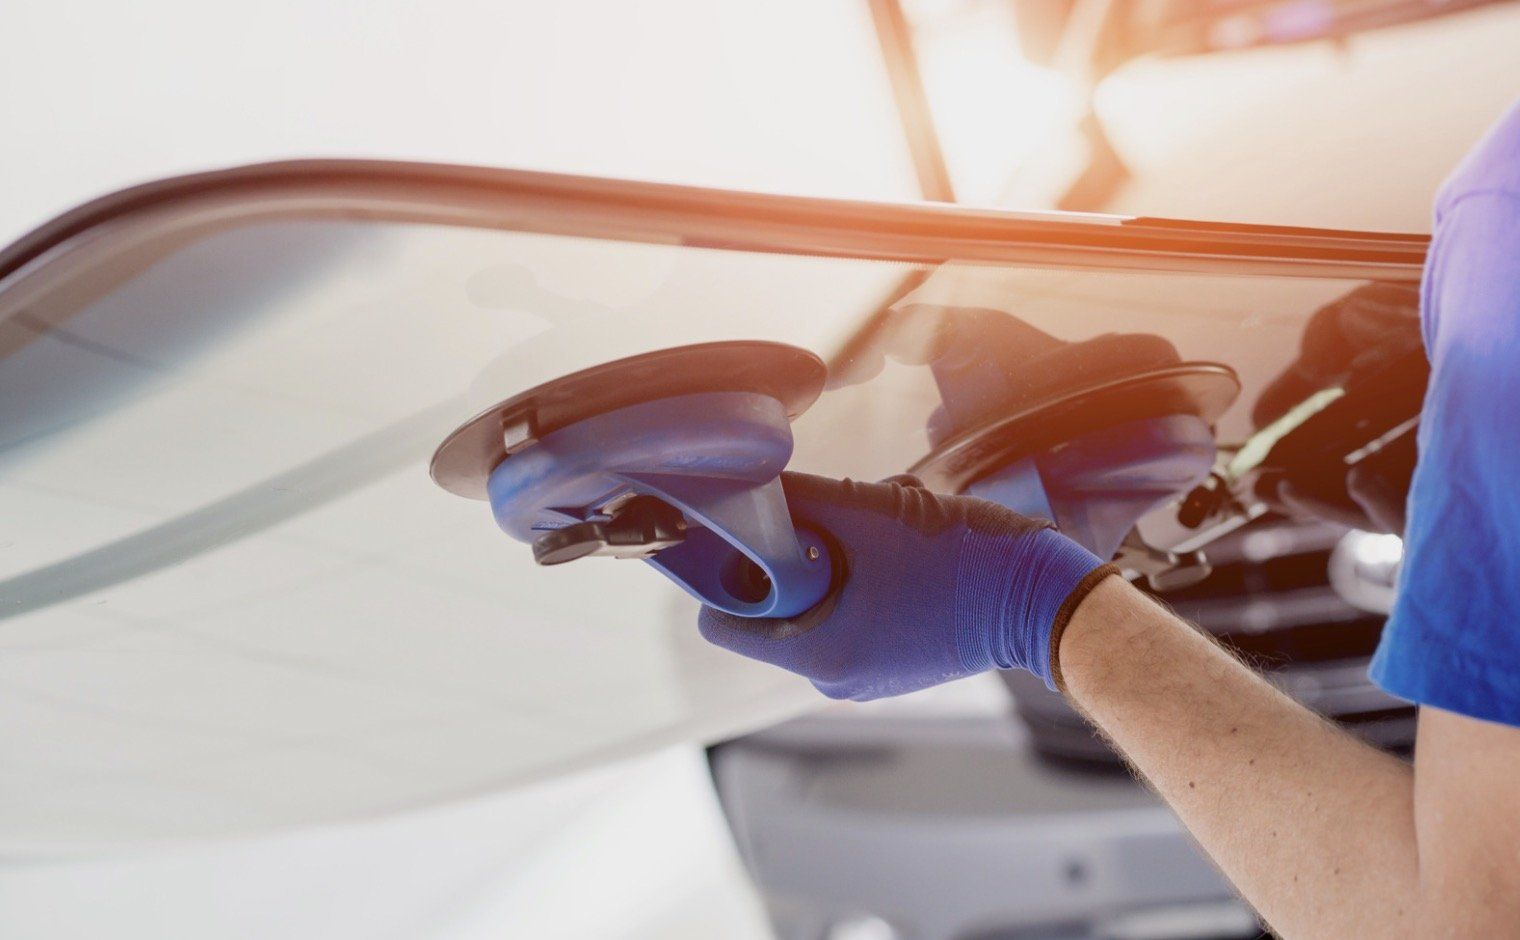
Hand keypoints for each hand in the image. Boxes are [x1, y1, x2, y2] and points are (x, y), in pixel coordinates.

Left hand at [696, 473, 1114, 700]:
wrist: (1046, 597)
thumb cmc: (961, 557)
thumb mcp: (868, 510)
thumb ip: (795, 501)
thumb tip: (744, 490)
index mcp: (815, 655)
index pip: (720, 623)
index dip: (720, 570)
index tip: (743, 529)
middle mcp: (834, 677)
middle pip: (772, 605)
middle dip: (795, 550)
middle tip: (836, 512)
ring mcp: (868, 674)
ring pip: (819, 598)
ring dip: (839, 550)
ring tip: (886, 518)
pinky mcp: (898, 660)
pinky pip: (856, 608)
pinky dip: (868, 570)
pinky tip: (907, 538)